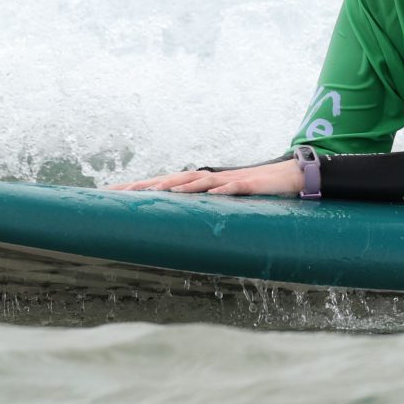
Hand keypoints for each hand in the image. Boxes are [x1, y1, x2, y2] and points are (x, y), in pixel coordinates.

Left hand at [113, 159, 304, 196]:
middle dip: (146, 186)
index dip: (139, 189)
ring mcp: (230, 180)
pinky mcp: (251, 185)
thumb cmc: (256, 192)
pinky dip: (224, 190)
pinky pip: (236, 188)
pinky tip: (214, 194)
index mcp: (202, 185)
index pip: (165, 184)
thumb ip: (206, 211)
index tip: (111, 194)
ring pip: (200, 182)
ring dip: (181, 186)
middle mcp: (211, 179)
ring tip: (159, 191)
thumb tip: (182, 228)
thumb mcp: (226, 205)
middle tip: (120, 193)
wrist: (292, 176)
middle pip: (173, 180)